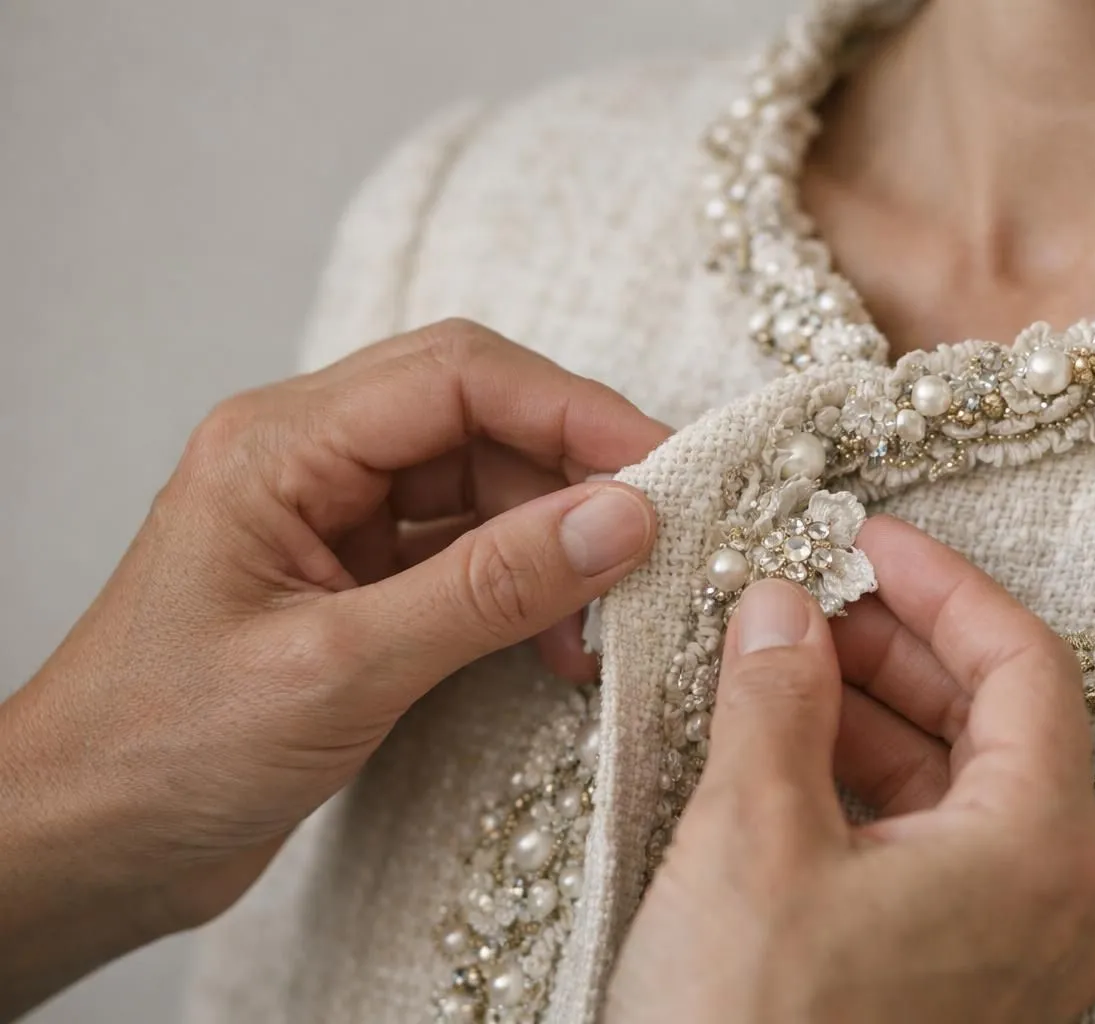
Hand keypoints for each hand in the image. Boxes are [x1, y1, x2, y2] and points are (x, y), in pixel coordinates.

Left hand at [0, 319, 667, 1017]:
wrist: (83, 846)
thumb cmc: (163, 752)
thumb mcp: (343, 668)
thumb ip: (490, 586)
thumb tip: (623, 518)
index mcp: (280, 445)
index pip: (458, 375)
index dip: (573, 410)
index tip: (665, 466)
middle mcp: (308, 459)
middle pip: (478, 416)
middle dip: (575, 470)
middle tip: (660, 533)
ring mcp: (332, 520)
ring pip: (480, 485)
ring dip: (554, 540)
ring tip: (606, 616)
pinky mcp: (354, 581)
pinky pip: (463, 551)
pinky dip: (523, 587)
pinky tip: (560, 642)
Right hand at [606, 517, 1094, 1023]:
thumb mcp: (751, 839)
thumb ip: (777, 697)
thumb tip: (784, 605)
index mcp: (1036, 850)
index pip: (1024, 664)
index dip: (941, 585)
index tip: (862, 539)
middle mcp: (1049, 903)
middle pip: (995, 722)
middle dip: (896, 646)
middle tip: (804, 595)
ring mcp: (1005, 954)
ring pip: (956, 790)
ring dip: (871, 713)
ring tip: (776, 663)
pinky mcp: (951, 988)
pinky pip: (926, 854)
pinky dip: (862, 789)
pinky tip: (783, 755)